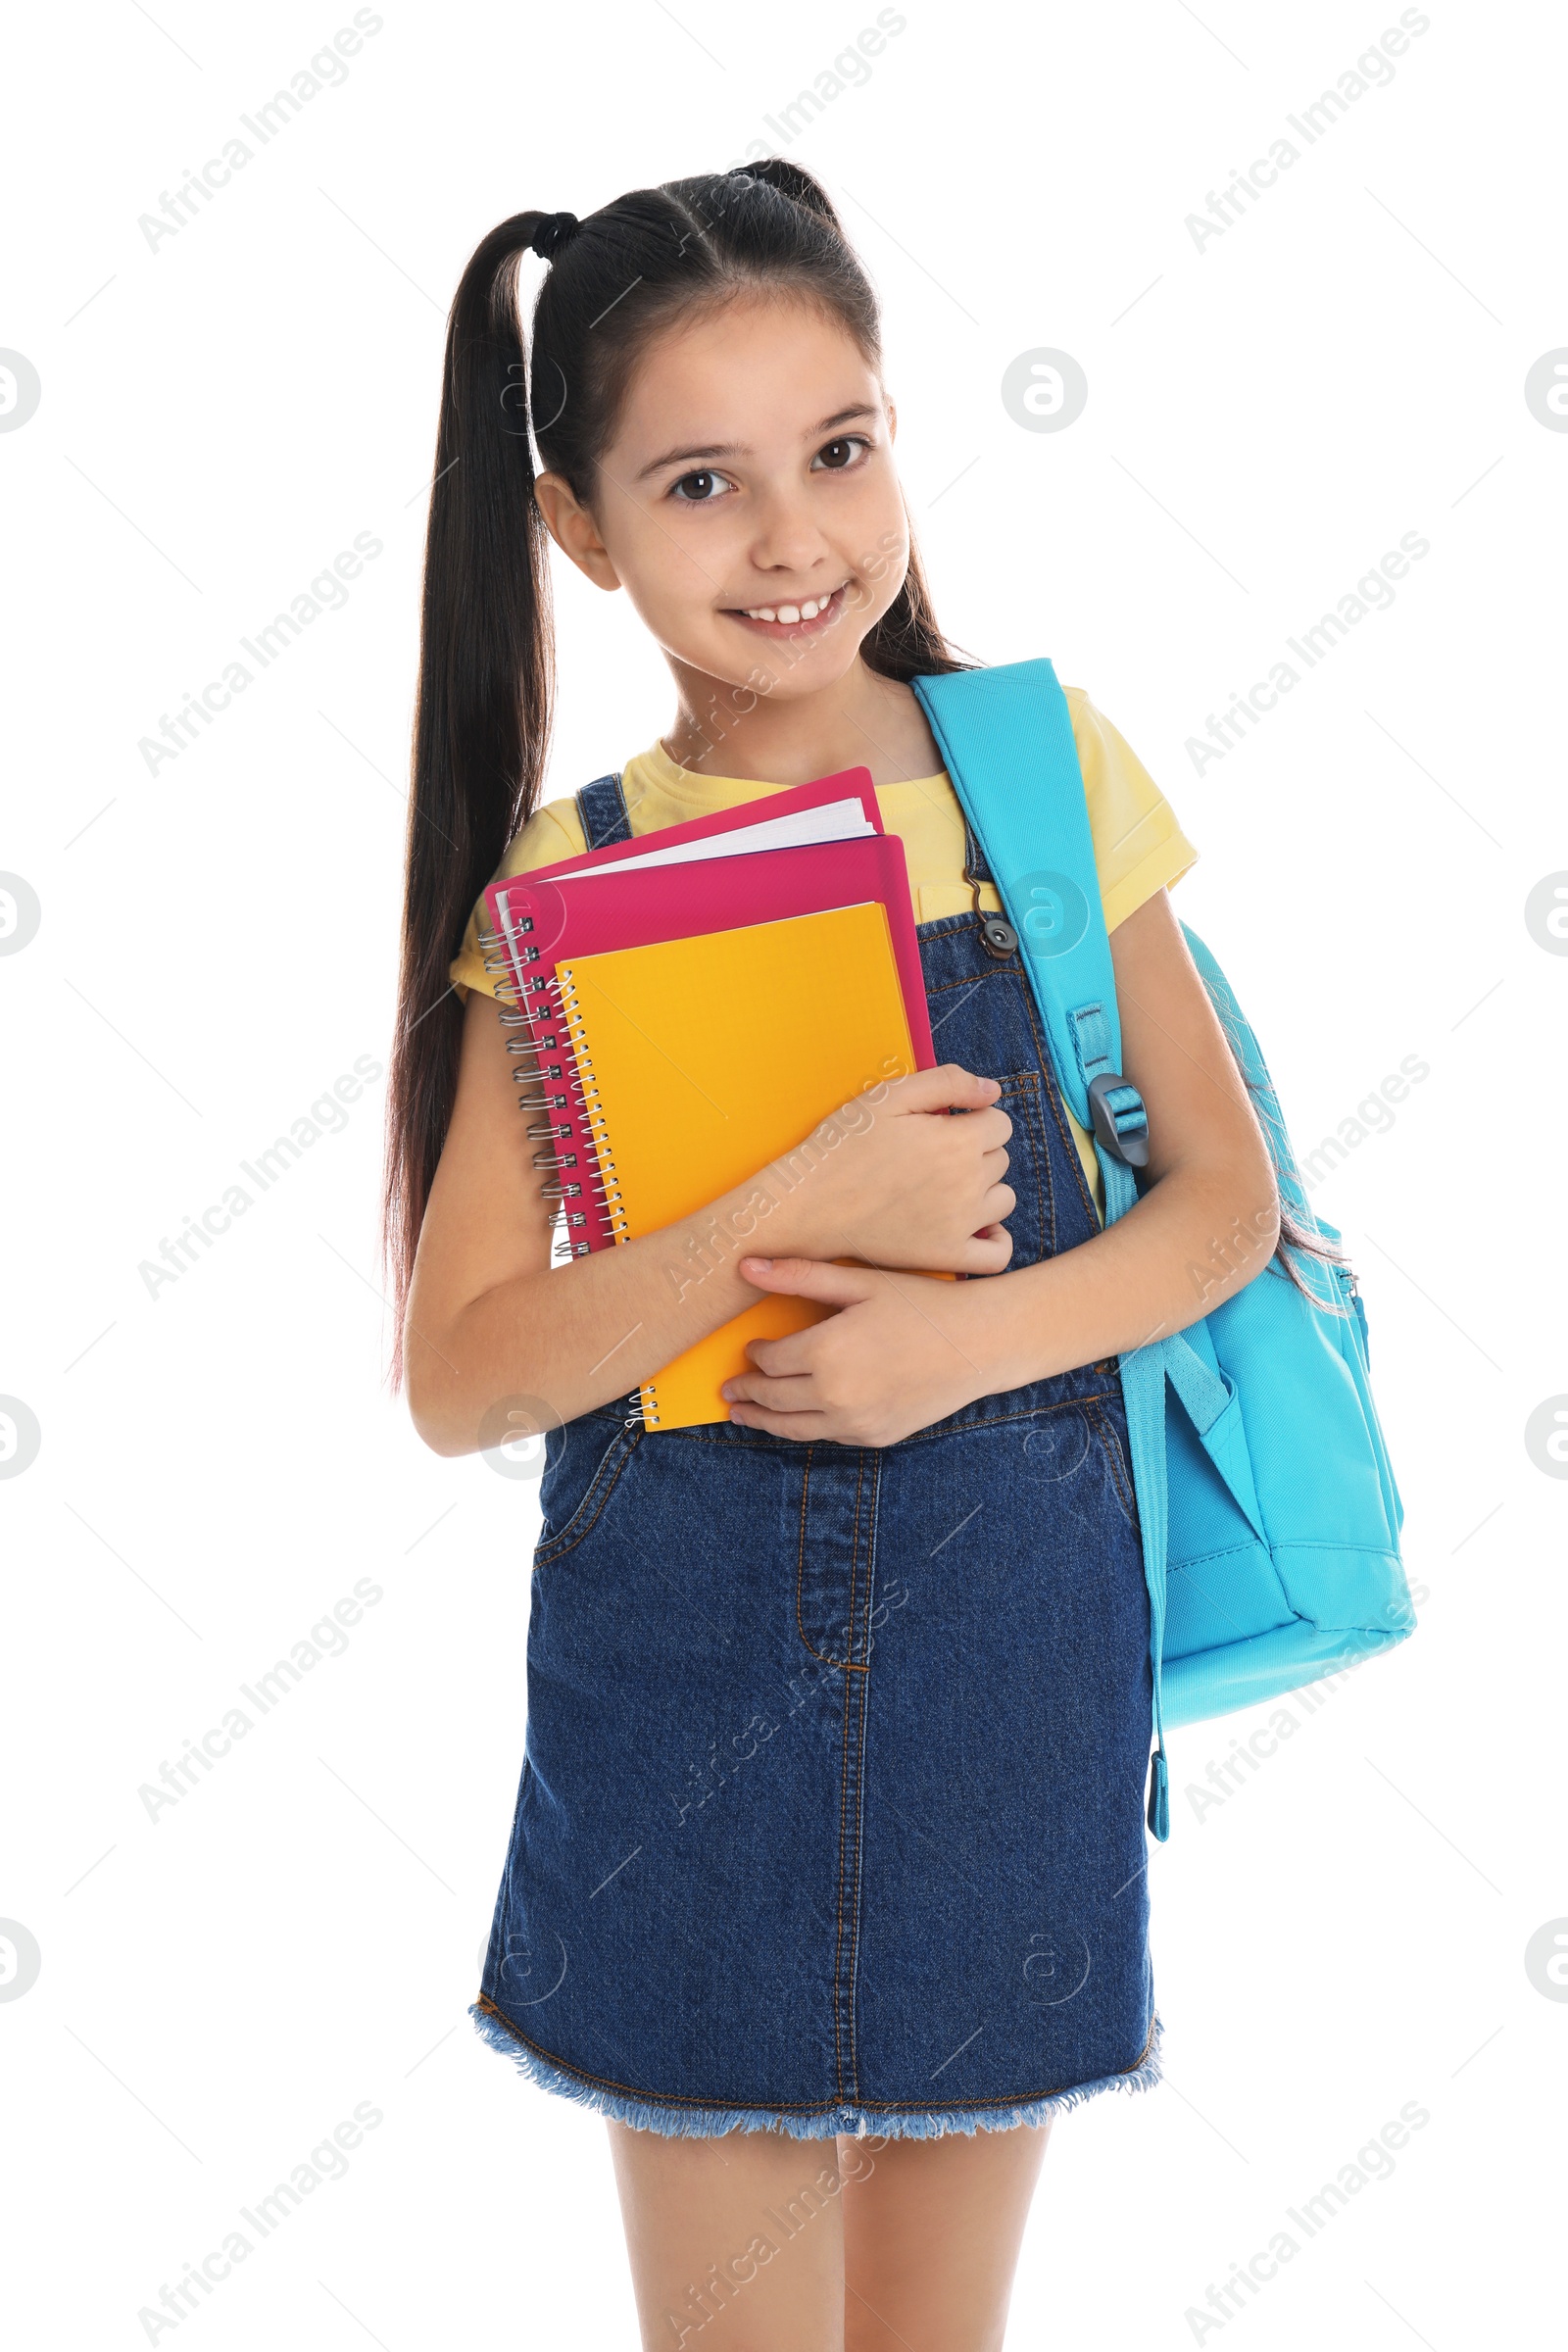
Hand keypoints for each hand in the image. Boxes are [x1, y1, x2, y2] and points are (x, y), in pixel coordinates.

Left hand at [720, 1256, 994, 1445]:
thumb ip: (800, 1277)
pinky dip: (804, 1429)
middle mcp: (835, 1394)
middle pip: (773, 1398)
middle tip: (730, 1389)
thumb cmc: (922, 1305)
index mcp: (826, 1352)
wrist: (979, 1344)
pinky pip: (827, 1436)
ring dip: (762, 1421)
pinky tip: (796, 1421)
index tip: (751, 1348)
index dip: (754, 1355)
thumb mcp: (860, 1283)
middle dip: (747, 1392)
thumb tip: (747, 1267)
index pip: (769, 1361)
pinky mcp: (875, 1436)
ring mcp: (856, 1421)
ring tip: (742, 1415)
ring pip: (792, 1427)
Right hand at [760, 1064, 1015, 1275]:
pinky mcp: (948, 1255)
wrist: (809, 1205)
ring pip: (1003, 1199)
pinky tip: (976, 1226)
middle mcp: (968, 1183)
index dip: (972, 1119)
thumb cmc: (843, 1146)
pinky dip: (995, 1239)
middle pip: (1001, 1158)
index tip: (942, 1126)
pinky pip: (998, 1252)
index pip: (1000, 1122)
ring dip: (984, 1189)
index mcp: (958, 1141)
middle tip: (932, 1156)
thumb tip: (994, 1091)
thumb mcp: (889, 1097)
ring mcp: (961, 1224)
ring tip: (945, 1187)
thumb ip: (948, 1083)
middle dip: (975, 1151)